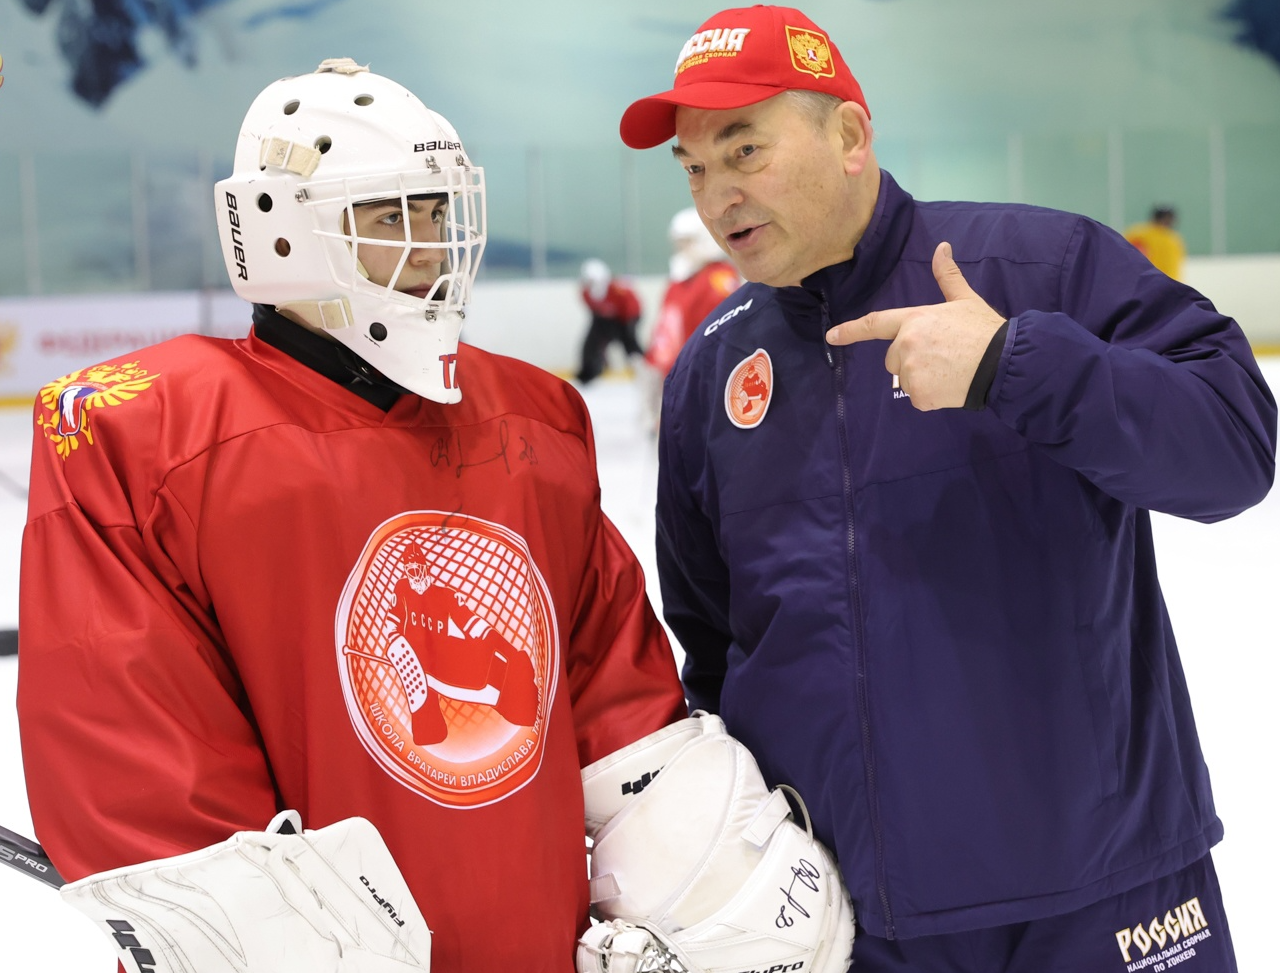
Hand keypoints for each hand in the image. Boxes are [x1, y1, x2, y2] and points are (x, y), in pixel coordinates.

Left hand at [825, 242, 1005, 410]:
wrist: (1004, 362)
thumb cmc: (983, 329)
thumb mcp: (964, 300)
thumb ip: (947, 277)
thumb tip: (942, 247)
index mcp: (914, 320)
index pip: (875, 324)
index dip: (850, 330)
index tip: (831, 336)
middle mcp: (906, 344)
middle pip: (893, 359)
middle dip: (911, 360)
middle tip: (942, 356)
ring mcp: (911, 371)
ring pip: (906, 379)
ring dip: (922, 378)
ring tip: (950, 370)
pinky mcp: (920, 395)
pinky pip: (919, 397)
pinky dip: (932, 395)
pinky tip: (951, 385)